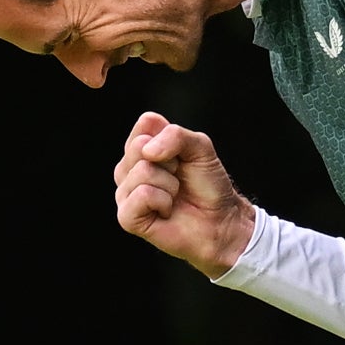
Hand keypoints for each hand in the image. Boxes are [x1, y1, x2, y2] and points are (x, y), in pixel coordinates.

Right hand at [112, 116, 257, 277]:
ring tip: (174, 196)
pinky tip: (167, 211)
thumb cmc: (207, 185)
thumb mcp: (200, 147)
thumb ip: (176, 135)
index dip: (172, 139)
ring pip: (142, 171)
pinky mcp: (127, 217)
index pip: (146, 124)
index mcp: (141, 148)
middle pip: (139, 147)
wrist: (220, 220)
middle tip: (179, 178)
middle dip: (171, 162)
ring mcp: (125, 193)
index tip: (182, 157)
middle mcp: (128, 169)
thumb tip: (147, 151)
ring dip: (170, 185)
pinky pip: (143, 195)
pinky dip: (163, 201)